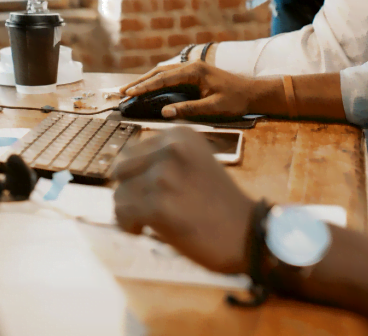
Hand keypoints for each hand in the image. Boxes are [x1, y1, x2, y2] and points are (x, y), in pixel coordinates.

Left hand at [113, 127, 254, 273]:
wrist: (247, 233)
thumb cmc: (219, 204)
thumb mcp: (194, 164)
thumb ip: (162, 160)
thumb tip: (119, 168)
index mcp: (180, 135)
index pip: (132, 151)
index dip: (137, 176)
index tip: (152, 191)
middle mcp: (171, 148)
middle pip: (122, 169)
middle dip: (130, 190)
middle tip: (148, 206)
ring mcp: (164, 175)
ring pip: (119, 193)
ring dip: (130, 211)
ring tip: (152, 220)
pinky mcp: (158, 204)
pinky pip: (122, 213)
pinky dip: (129, 225)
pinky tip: (147, 229)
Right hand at [120, 61, 265, 118]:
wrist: (252, 93)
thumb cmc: (236, 100)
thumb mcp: (214, 107)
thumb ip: (189, 109)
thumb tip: (165, 112)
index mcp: (195, 71)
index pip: (164, 79)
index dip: (145, 86)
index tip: (130, 93)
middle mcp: (191, 66)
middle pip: (159, 72)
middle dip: (140, 82)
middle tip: (122, 92)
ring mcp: (192, 68)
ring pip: (163, 73)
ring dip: (146, 81)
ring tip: (130, 90)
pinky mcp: (194, 74)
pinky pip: (170, 76)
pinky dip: (156, 81)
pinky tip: (148, 88)